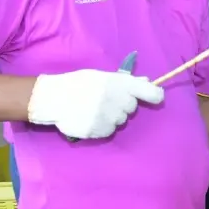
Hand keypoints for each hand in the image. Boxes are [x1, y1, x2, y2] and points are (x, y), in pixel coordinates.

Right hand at [28, 70, 163, 138]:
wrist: (52, 98)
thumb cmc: (77, 83)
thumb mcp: (102, 76)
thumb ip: (125, 81)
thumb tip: (147, 82)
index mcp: (120, 83)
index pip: (150, 92)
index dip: (155, 95)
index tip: (157, 97)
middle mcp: (117, 100)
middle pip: (132, 108)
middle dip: (123, 105)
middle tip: (105, 100)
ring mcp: (108, 117)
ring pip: (120, 121)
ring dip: (112, 117)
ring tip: (93, 109)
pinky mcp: (99, 131)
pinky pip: (109, 131)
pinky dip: (102, 127)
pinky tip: (89, 118)